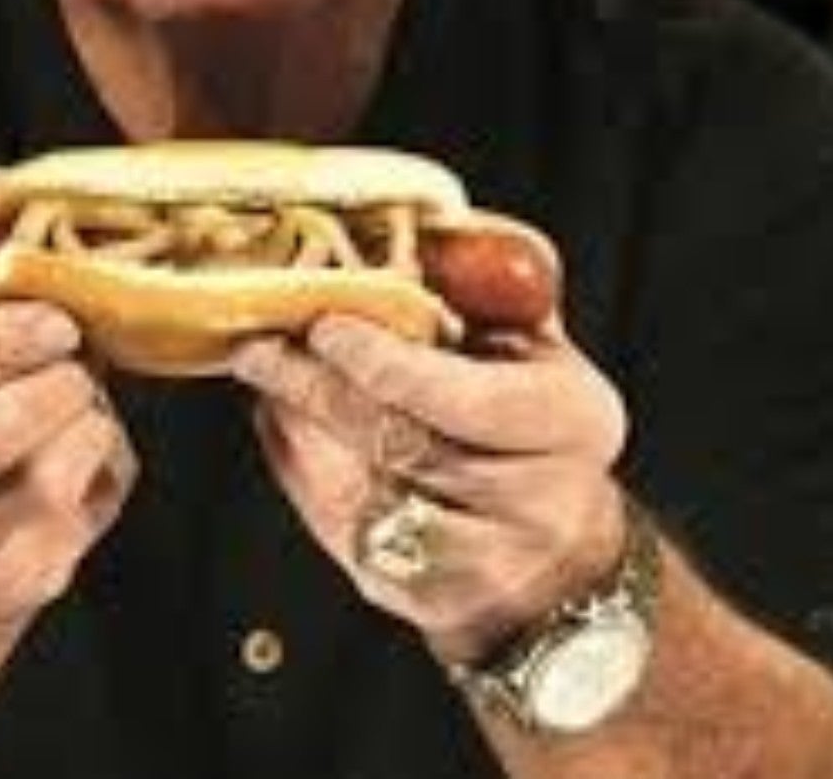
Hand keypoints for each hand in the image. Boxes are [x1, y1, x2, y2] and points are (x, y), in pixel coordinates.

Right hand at [0, 224, 137, 641]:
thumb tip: (1, 187)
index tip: (54, 320)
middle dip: (53, 383)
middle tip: (75, 353)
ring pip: (44, 476)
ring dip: (85, 420)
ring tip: (74, 395)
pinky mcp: (3, 587)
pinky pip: (82, 513)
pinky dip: (103, 466)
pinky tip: (79, 448)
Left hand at [231, 284, 627, 664]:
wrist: (561, 562)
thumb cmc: (535, 428)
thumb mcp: (536, 349)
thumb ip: (483, 289)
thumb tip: (415, 229)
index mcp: (572, 419)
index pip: (463, 397)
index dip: (384, 361)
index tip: (325, 324)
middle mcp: (540, 499)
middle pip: (400, 439)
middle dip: (316, 386)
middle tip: (259, 343)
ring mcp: (484, 562)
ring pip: (359, 485)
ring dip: (298, 423)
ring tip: (263, 371)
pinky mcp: (429, 602)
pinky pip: (342, 526)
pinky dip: (302, 471)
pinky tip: (283, 423)